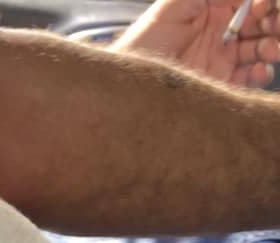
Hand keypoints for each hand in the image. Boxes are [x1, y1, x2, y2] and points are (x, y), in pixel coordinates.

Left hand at [111, 0, 279, 86]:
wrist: (128, 82)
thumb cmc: (145, 40)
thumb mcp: (176, 3)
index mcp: (213, 8)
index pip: (251, 2)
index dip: (265, 4)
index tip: (265, 7)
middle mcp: (220, 33)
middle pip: (262, 24)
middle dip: (275, 24)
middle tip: (275, 28)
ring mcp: (221, 58)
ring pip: (261, 50)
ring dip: (272, 48)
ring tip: (269, 50)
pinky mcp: (220, 84)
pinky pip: (249, 78)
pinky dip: (260, 73)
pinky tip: (258, 70)